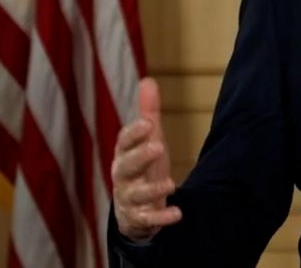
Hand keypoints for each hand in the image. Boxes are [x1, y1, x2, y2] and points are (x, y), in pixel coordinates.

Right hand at [112, 77, 181, 241]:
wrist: (134, 207)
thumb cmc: (142, 166)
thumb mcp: (147, 140)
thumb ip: (148, 113)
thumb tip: (148, 80)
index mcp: (123, 155)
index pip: (123, 142)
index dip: (134, 133)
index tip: (148, 123)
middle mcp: (122, 176)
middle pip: (125, 167)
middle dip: (140, 157)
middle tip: (159, 147)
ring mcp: (129, 198)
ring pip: (136, 195)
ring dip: (152, 189)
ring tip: (171, 184)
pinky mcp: (138, 218)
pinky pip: (148, 220)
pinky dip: (161, 218)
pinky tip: (177, 214)